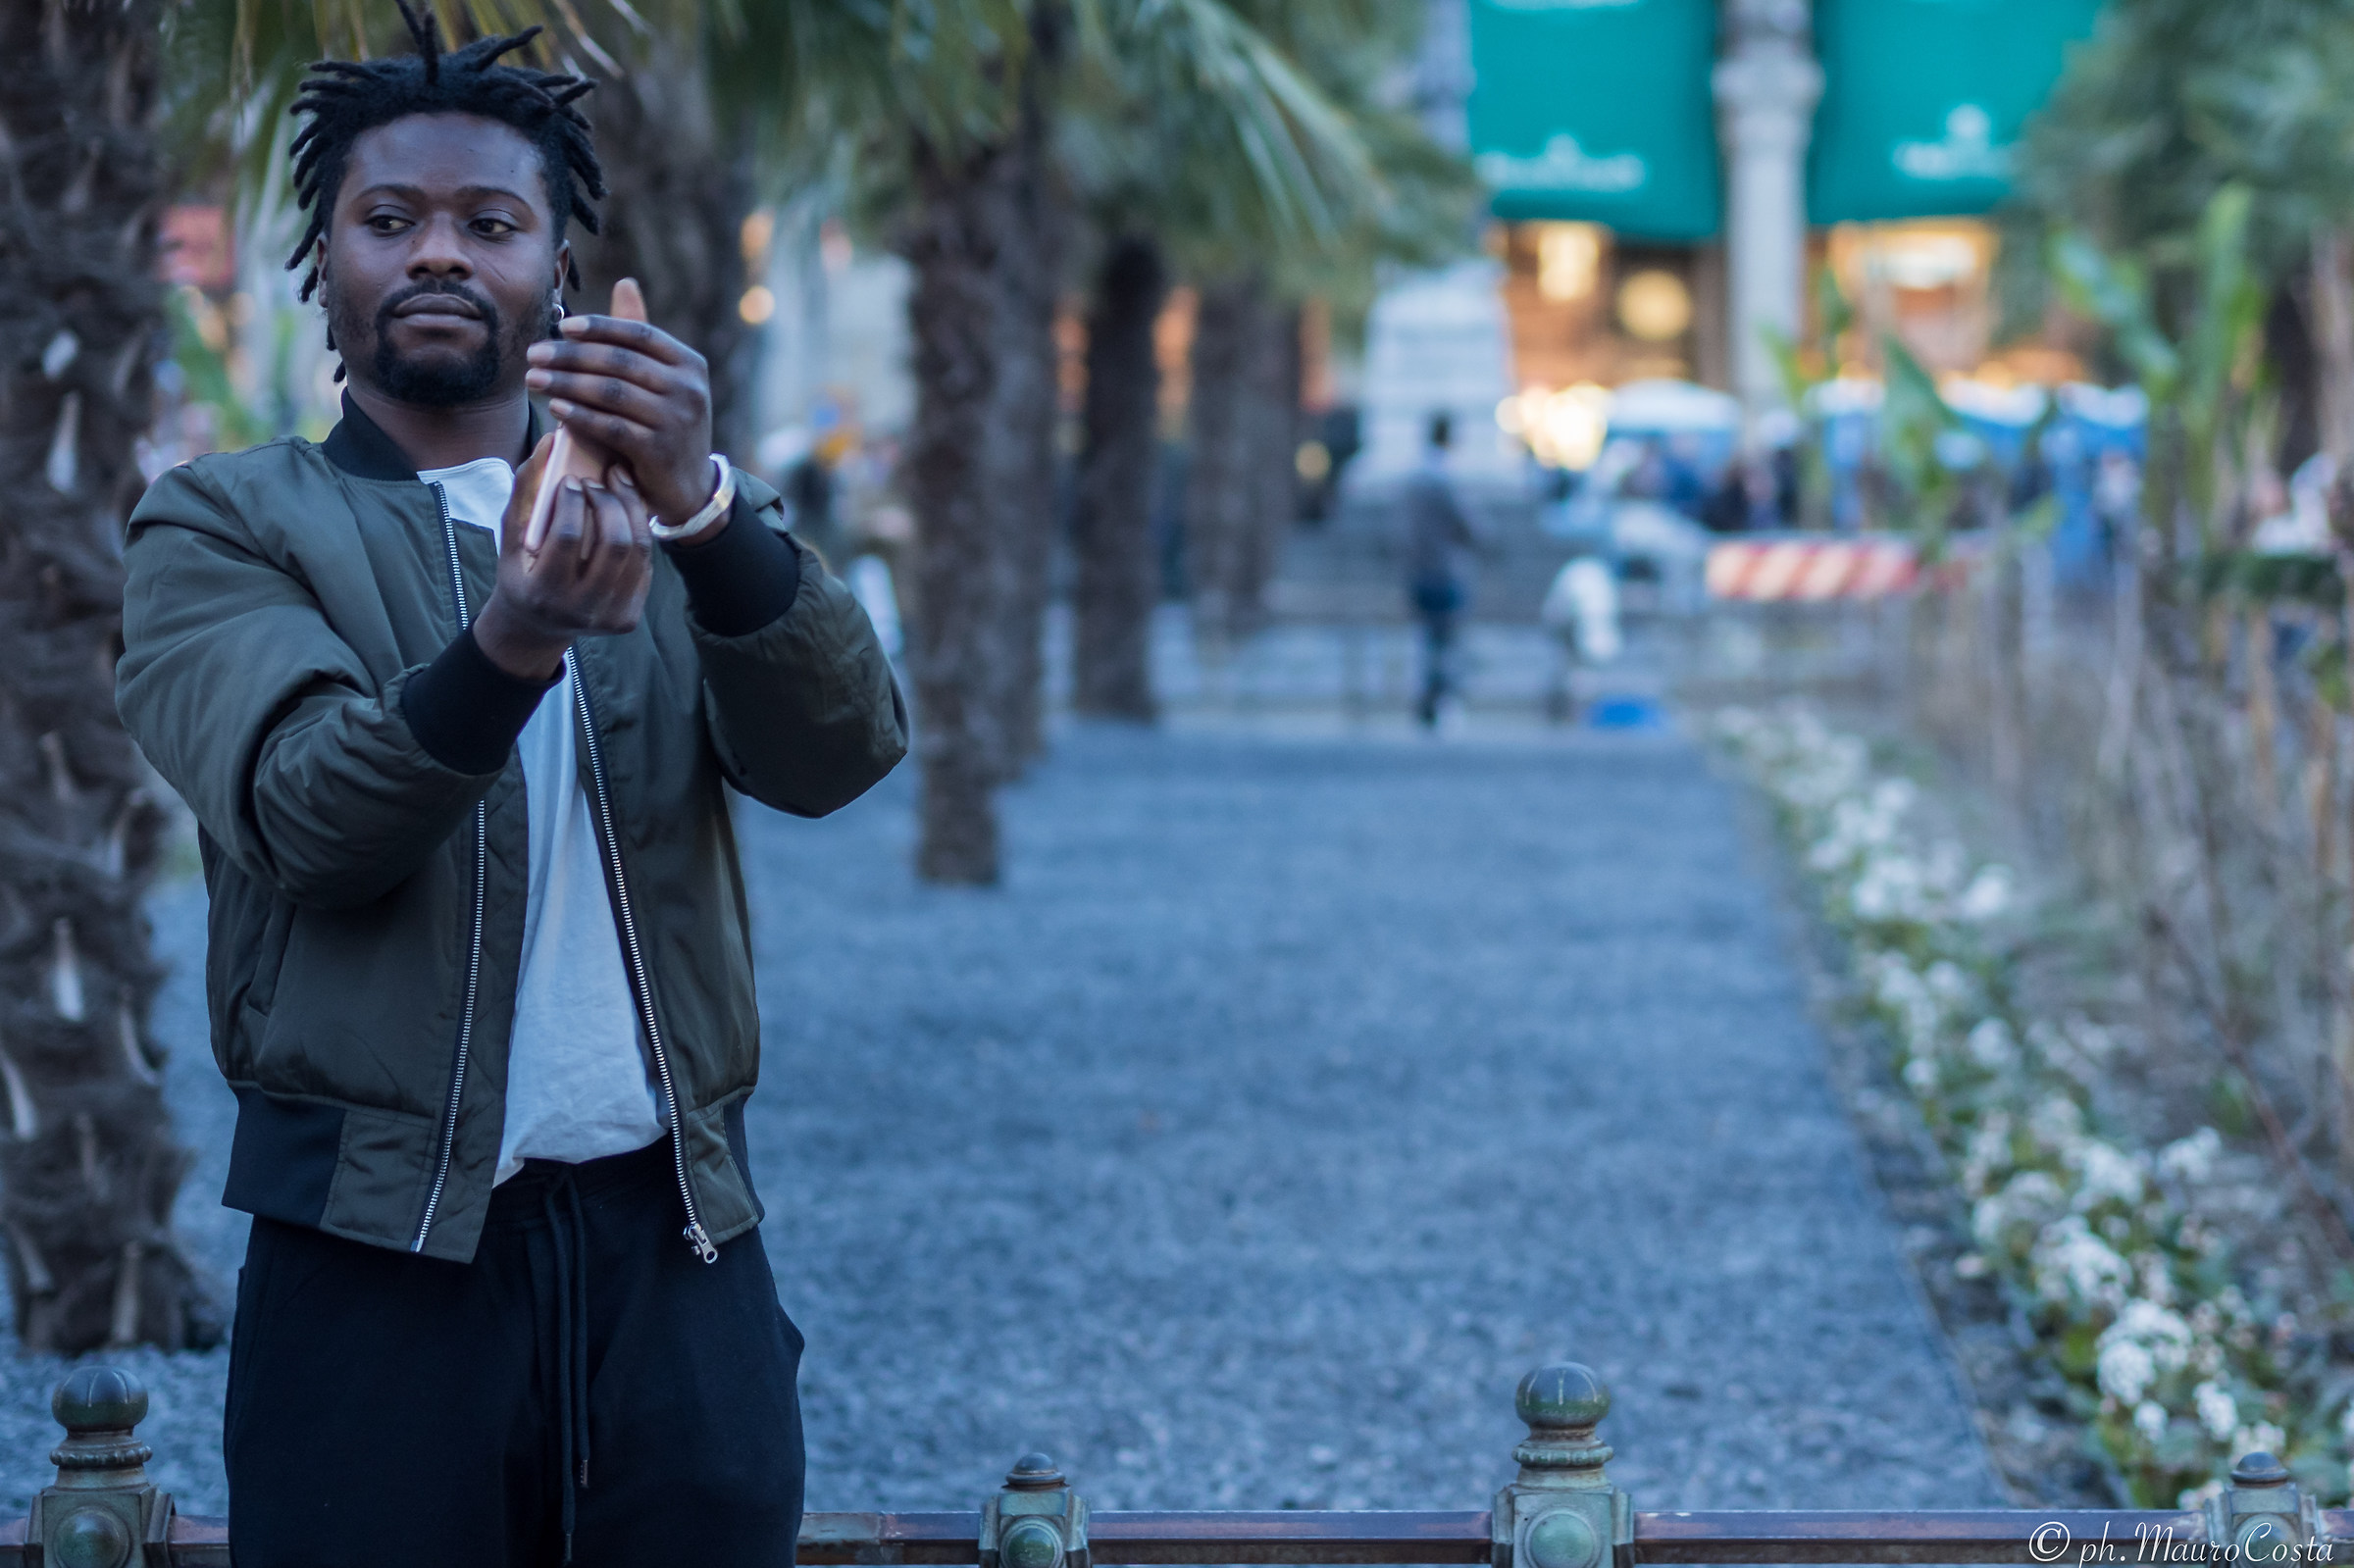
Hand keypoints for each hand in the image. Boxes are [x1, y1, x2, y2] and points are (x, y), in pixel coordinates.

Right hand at [472, 435, 654, 678]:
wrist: (536, 625)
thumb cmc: (520, 568)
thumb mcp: (511, 533)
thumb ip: (527, 487)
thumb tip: (552, 440)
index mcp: (542, 593)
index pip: (567, 538)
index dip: (573, 501)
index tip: (571, 480)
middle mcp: (580, 611)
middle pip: (615, 544)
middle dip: (611, 502)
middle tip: (600, 479)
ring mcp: (609, 618)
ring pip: (638, 551)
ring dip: (631, 511)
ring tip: (617, 486)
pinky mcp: (629, 618)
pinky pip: (646, 564)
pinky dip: (638, 531)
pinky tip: (626, 512)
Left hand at [523, 282, 718, 527]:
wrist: (688, 486)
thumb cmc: (666, 424)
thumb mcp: (662, 379)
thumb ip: (640, 337)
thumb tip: (625, 283)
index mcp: (689, 363)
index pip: (639, 333)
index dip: (599, 327)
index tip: (562, 326)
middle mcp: (689, 388)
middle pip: (620, 361)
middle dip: (571, 356)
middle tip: (534, 354)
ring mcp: (677, 420)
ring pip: (611, 393)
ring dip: (566, 383)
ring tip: (534, 379)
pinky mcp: (660, 451)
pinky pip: (611, 426)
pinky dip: (579, 416)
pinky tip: (555, 409)